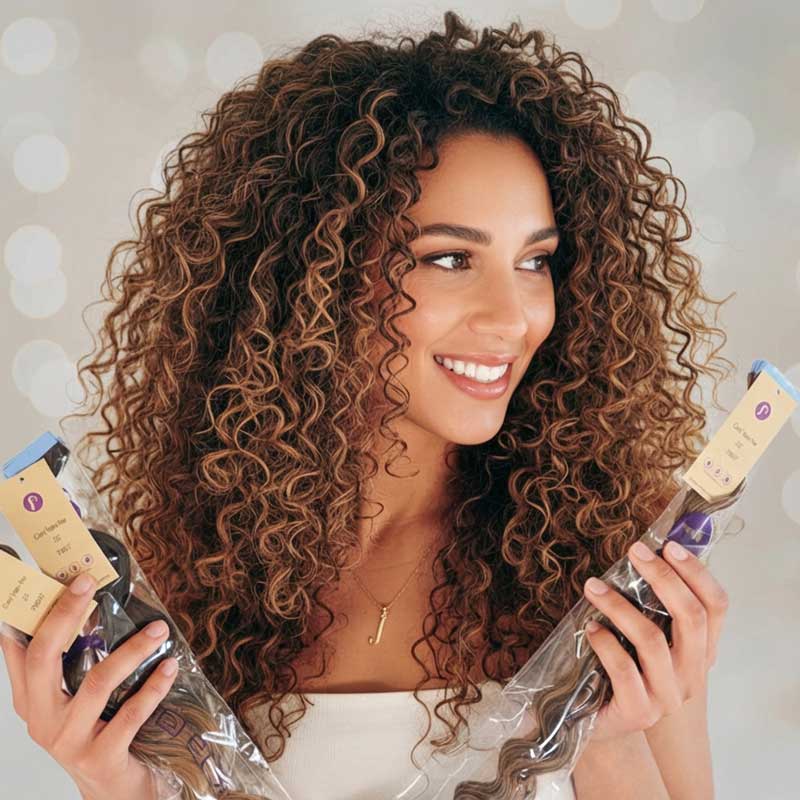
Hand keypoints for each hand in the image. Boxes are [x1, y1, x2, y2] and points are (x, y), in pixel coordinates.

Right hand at [0, 572, 178, 799]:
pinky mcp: (100, 758)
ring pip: (97, 681)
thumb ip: (76, 661)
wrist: (114, 793)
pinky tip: (169, 666)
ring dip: (133, 650)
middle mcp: (42, 720)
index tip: (51, 577)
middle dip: (66, 613)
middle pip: (45, 657)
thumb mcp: (78, 699)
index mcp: (32, 700)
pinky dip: (154, 686)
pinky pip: (131, 714)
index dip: (33, 612)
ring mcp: (68, 741)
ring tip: (159, 628)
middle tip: (88, 582)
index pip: (22, 649)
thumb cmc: (98, 734)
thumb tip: (92, 604)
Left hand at [581, 539, 728, 743]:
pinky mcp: (639, 711)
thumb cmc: (626, 668)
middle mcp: (691, 673)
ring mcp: (668, 695)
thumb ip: (652, 605)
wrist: (608, 722)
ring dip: (619, 606)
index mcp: (701, 650)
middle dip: (662, 578)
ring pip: (652, 640)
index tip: (668, 545)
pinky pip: (624, 668)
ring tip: (592, 586)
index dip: (697, 572)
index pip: (716, 606)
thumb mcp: (647, 636)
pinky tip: (590, 628)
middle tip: (634, 551)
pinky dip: (605, 642)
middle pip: (691, 617)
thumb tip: (641, 553)